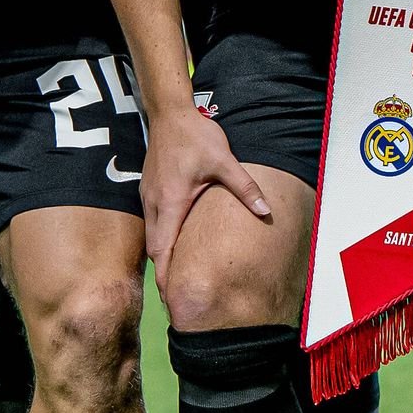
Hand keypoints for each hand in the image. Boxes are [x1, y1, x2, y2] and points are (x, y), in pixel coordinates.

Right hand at [139, 96, 265, 296]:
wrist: (170, 113)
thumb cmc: (196, 136)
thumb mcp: (224, 160)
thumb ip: (244, 187)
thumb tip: (265, 210)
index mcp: (170, 202)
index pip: (163, 249)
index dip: (166, 276)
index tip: (172, 299)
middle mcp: (154, 204)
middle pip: (154, 249)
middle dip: (163, 274)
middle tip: (176, 299)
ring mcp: (148, 198)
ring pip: (151, 237)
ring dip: (162, 258)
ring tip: (176, 279)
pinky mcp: (150, 191)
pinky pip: (152, 224)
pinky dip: (161, 241)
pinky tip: (175, 246)